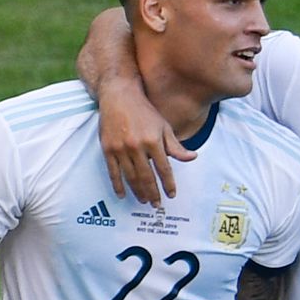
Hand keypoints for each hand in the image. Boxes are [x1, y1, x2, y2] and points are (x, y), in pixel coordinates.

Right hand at [98, 82, 196, 206]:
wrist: (119, 95)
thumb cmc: (144, 111)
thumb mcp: (164, 126)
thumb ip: (176, 146)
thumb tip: (192, 157)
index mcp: (153, 141)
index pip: (164, 169)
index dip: (168, 184)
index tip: (171, 194)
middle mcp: (137, 146)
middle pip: (147, 177)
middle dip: (153, 193)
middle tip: (157, 204)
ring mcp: (120, 149)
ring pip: (130, 177)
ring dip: (138, 191)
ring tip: (144, 200)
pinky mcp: (107, 149)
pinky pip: (113, 172)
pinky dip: (118, 185)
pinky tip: (123, 194)